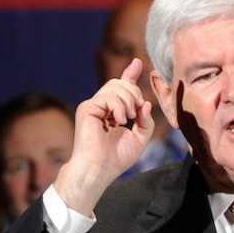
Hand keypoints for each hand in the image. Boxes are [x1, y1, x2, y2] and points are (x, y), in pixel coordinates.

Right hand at [54, 58, 154, 214]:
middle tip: (136, 113)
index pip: (121, 88)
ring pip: (115, 87)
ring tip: (128, 119)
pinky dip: (118, 107)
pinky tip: (118, 121)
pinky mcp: (87, 108)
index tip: (137, 63)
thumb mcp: (139, 138)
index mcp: (112, 112)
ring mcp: (93, 106)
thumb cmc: (116, 158)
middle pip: (120, 84)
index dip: (129, 75)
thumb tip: (146, 103)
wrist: (99, 169)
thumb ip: (145, 121)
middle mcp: (101, 107)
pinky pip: (108, 96)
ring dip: (128, 101)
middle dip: (134, 93)